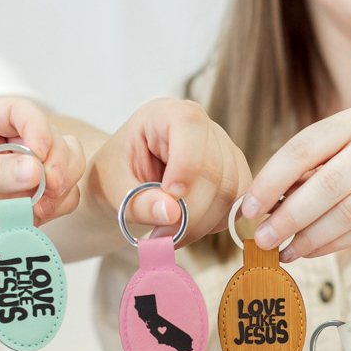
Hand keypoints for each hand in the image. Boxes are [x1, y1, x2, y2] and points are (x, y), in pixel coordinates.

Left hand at [0, 97, 84, 290]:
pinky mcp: (31, 209)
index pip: (21, 112)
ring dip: (65, 184)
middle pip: (53, 139)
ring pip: (66, 168)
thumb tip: (35, 169)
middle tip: (51, 185)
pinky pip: (63, 200)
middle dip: (58, 161)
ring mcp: (20, 181)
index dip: (38, 129)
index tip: (39, 155)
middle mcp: (4, 151)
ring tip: (43, 203)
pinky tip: (39, 215)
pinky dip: (61, 206)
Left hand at [89, 98, 251, 247]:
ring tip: (170, 236)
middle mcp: (203, 127)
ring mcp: (225, 150)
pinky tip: (188, 228)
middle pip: (215, 170)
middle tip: (162, 237)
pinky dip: (214, 224)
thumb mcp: (114, 188)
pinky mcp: (235, 175)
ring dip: (201, 224)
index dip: (186, 164)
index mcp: (165, 114)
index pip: (190, 125)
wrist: (126, 181)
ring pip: (230, 192)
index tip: (170, 196)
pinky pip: (236, 205)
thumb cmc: (117, 175)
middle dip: (190, 213)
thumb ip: (138, 201)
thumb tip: (172, 214)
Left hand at [241, 108, 350, 261]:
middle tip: (263, 239)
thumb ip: (292, 183)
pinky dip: (329, 245)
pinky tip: (307, 252)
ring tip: (284, 251)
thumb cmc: (348, 184)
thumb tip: (250, 210)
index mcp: (349, 123)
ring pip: (347, 212)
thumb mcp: (322, 170)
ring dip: (308, 236)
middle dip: (289, 216)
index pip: (303, 148)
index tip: (248, 210)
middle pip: (328, 183)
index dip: (271, 181)